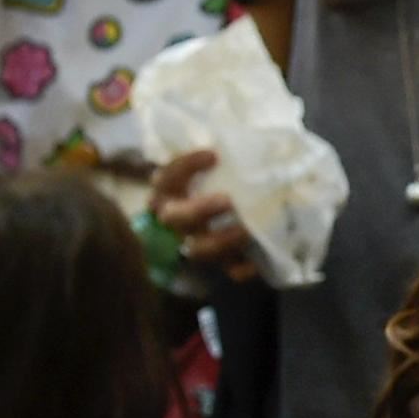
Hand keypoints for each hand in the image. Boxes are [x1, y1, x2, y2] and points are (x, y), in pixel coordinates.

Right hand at [148, 149, 254, 277]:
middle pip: (174, 218)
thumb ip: (226, 160)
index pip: (166, 178)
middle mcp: (178, 220)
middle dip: (199, 209)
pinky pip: (228, 271)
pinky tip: (253, 262)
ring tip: (245, 229)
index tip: (213, 155)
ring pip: (197, 249)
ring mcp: (197, 243)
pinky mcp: (222, 262)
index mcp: (173, 192)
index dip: (184, 167)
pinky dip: (240, 268)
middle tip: (226, 200)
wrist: (247, 214)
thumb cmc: (229, 181)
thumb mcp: (223, 167)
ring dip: (221, 240)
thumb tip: (251, 146)